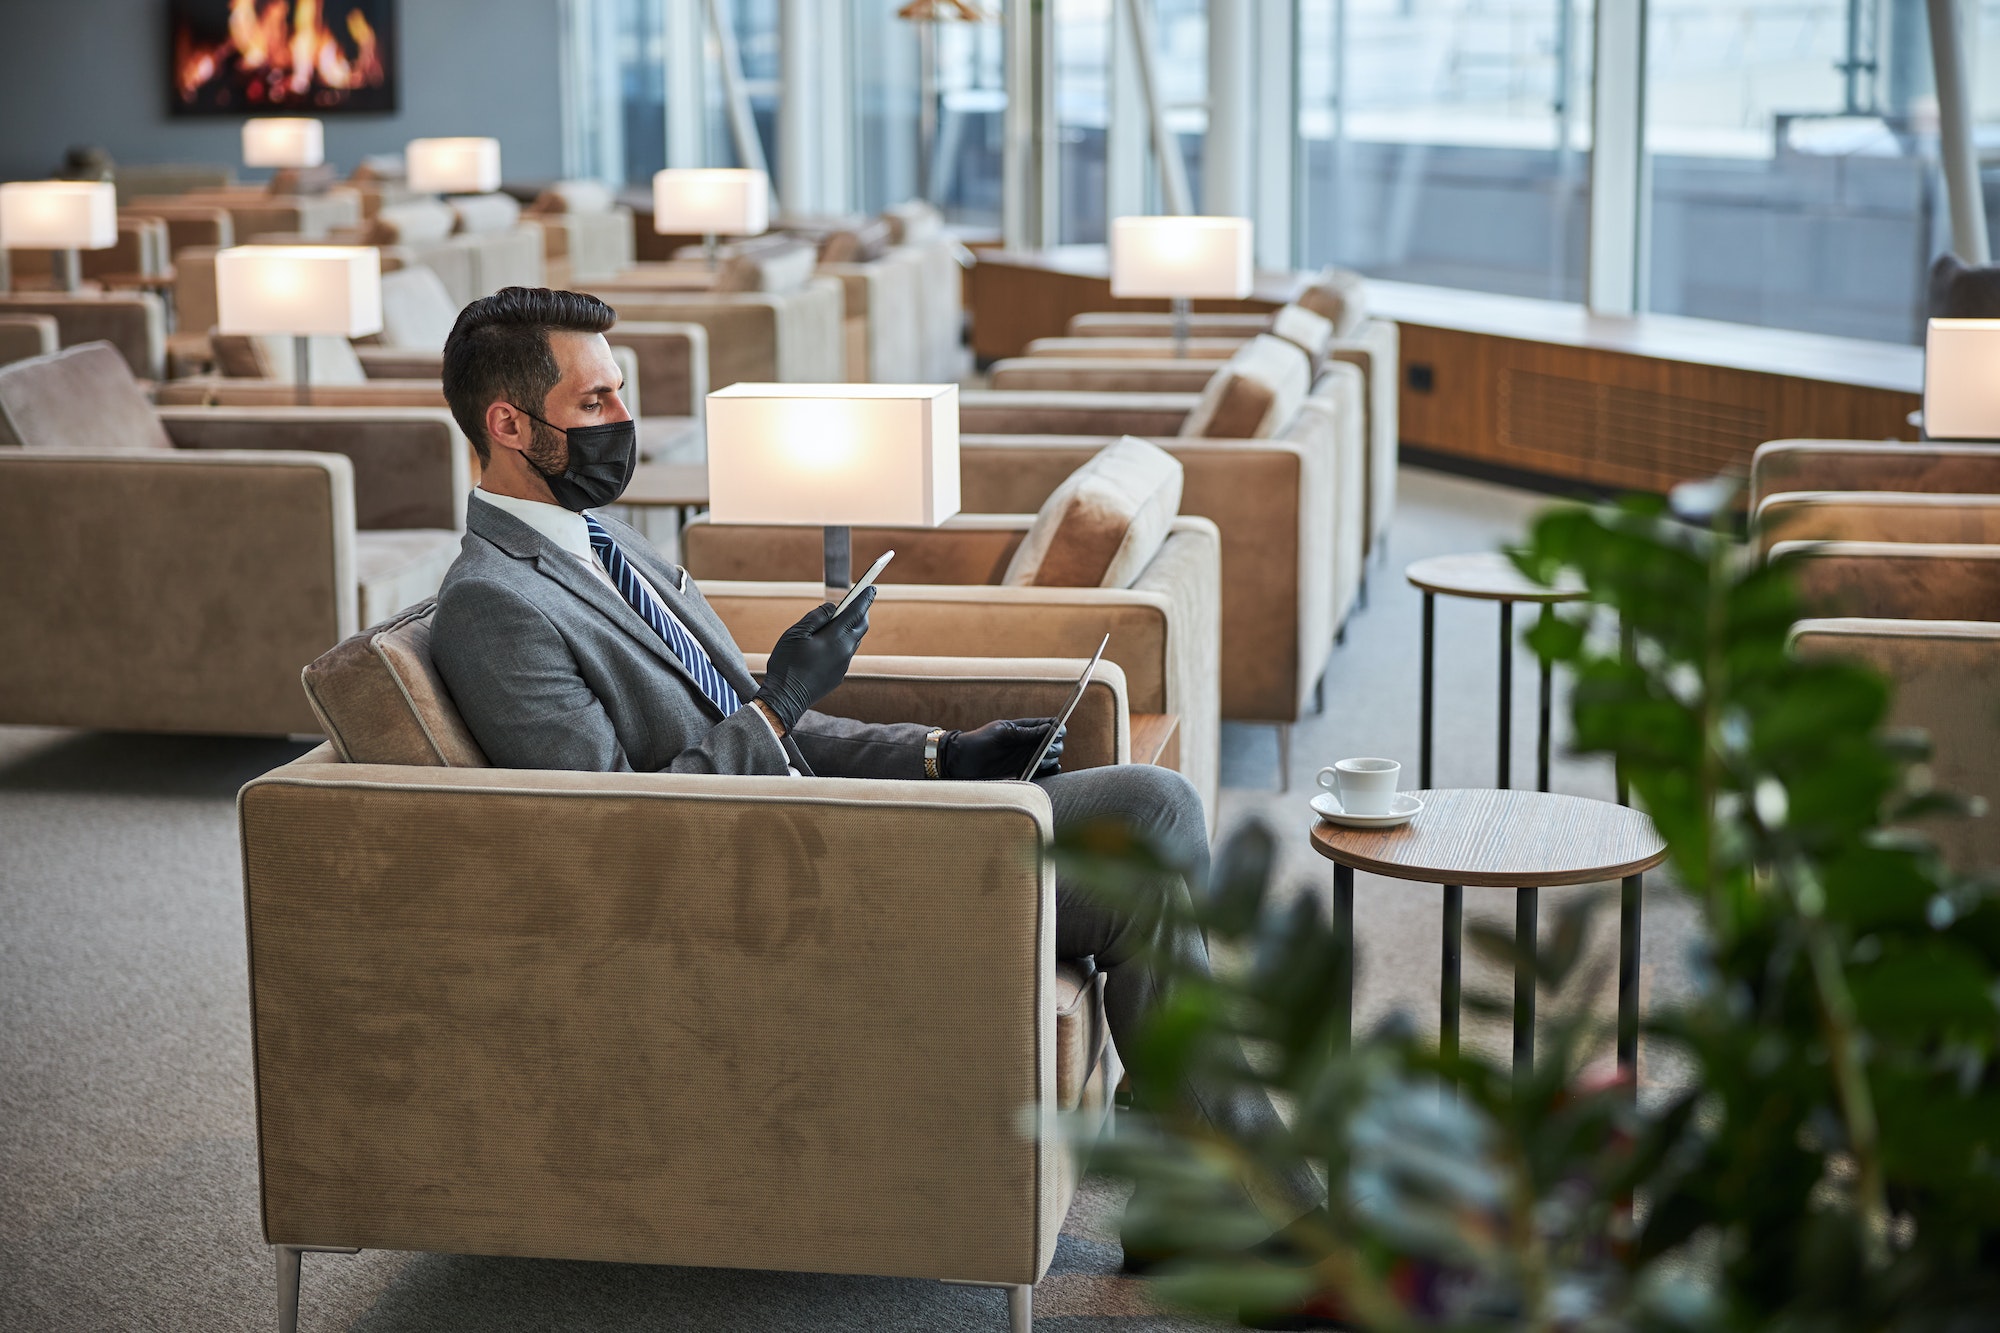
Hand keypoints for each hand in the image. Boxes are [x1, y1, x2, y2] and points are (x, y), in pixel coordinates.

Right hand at [753, 587, 874, 729]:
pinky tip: (832, 641)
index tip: (872, 587)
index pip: (856, 612)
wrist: (785, 698)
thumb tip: (832, 608)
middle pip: (861, 626)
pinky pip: (846, 654)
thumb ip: (816, 617)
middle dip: (863, 611)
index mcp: (836, 638)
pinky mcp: (838, 676)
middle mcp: (845, 651)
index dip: (865, 598)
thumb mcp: (796, 633)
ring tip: (844, 619)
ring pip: (854, 641)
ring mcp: (843, 666)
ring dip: (852, 628)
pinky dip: (843, 642)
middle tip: (861, 600)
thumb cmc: (787, 663)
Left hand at [941, 717, 1063, 780]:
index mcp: (1025, 728)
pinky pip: (1044, 772)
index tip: (1058, 733)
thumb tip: (1050, 729)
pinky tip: (1050, 769)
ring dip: (1050, 759)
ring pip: (1051, 758)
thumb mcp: (1003, 733)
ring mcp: (1027, 757)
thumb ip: (1026, 733)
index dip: (1058, 729)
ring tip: (1040, 760)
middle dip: (1054, 746)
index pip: (1051, 725)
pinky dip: (1050, 771)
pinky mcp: (1024, 771)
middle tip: (1045, 751)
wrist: (962, 761)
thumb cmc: (980, 742)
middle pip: (1055, 743)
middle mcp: (1029, 742)